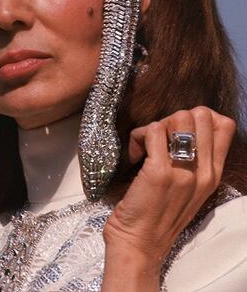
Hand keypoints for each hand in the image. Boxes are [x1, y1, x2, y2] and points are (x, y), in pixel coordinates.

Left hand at [103, 107, 235, 266]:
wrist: (138, 245)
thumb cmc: (158, 214)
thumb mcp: (191, 188)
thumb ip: (196, 160)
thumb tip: (186, 125)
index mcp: (213, 175)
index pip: (225, 126)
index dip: (200, 117)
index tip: (179, 131)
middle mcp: (203, 172)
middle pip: (201, 115)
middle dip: (176, 118)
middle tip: (161, 139)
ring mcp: (182, 172)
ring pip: (178, 118)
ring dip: (157, 126)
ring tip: (147, 146)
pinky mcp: (158, 172)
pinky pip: (152, 130)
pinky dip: (138, 136)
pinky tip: (135, 155)